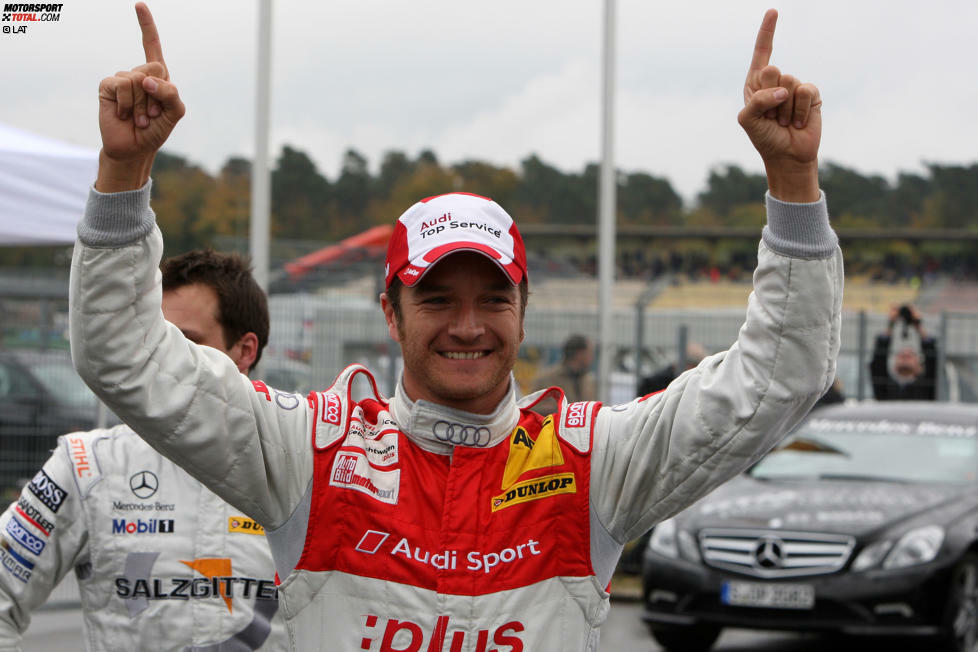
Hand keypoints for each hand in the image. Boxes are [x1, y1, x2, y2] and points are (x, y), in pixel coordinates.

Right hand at [96, 2, 184, 191]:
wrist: (134, 148)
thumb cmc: (156, 130)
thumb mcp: (175, 113)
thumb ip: (171, 93)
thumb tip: (146, 79)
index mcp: (157, 77)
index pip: (152, 46)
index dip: (147, 26)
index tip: (139, 5)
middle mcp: (138, 74)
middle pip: (154, 68)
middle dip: (157, 95)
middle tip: (151, 114)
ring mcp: (122, 79)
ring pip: (138, 80)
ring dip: (141, 105)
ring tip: (139, 118)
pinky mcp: (108, 86)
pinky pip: (121, 85)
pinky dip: (126, 103)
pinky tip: (124, 115)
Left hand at [738, 9, 820, 201]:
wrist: (787, 156)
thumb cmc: (764, 137)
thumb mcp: (748, 120)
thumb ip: (757, 101)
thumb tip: (783, 90)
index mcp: (756, 84)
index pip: (762, 54)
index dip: (767, 33)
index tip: (773, 11)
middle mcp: (775, 82)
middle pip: (772, 70)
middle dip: (769, 95)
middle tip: (771, 115)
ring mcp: (794, 87)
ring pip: (789, 83)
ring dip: (784, 109)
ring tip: (784, 121)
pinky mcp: (811, 95)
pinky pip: (805, 91)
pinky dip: (799, 110)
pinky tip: (798, 122)